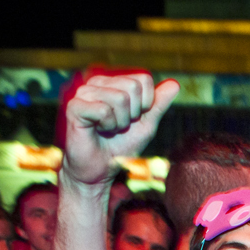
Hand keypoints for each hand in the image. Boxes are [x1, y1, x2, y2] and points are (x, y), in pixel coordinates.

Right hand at [62, 73, 180, 185]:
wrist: (100, 170)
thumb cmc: (121, 147)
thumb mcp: (146, 125)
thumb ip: (158, 105)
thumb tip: (174, 84)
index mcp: (114, 83)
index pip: (143, 79)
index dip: (146, 105)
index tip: (132, 119)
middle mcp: (97, 83)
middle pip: (133, 86)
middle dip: (132, 114)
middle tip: (118, 126)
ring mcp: (84, 92)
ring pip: (119, 98)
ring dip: (119, 122)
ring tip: (107, 129)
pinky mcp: (75, 106)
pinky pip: (103, 109)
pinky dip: (107, 125)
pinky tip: (97, 130)